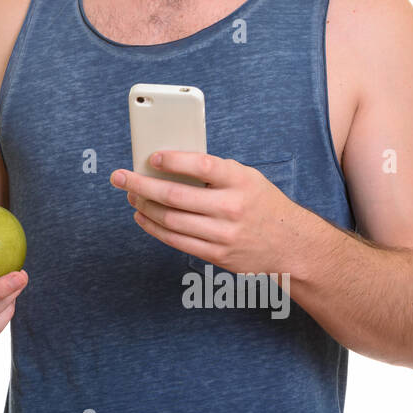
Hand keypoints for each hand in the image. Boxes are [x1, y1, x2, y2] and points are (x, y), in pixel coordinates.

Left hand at [109, 151, 299, 274]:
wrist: (292, 246)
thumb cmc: (262, 205)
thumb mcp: (248, 178)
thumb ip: (215, 171)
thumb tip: (170, 164)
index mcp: (241, 181)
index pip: (202, 166)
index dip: (174, 161)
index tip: (152, 157)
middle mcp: (232, 208)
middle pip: (175, 197)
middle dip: (141, 185)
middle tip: (120, 177)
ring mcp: (223, 235)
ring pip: (170, 221)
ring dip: (143, 207)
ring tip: (131, 196)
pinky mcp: (217, 255)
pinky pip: (176, 241)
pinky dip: (154, 228)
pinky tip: (142, 217)